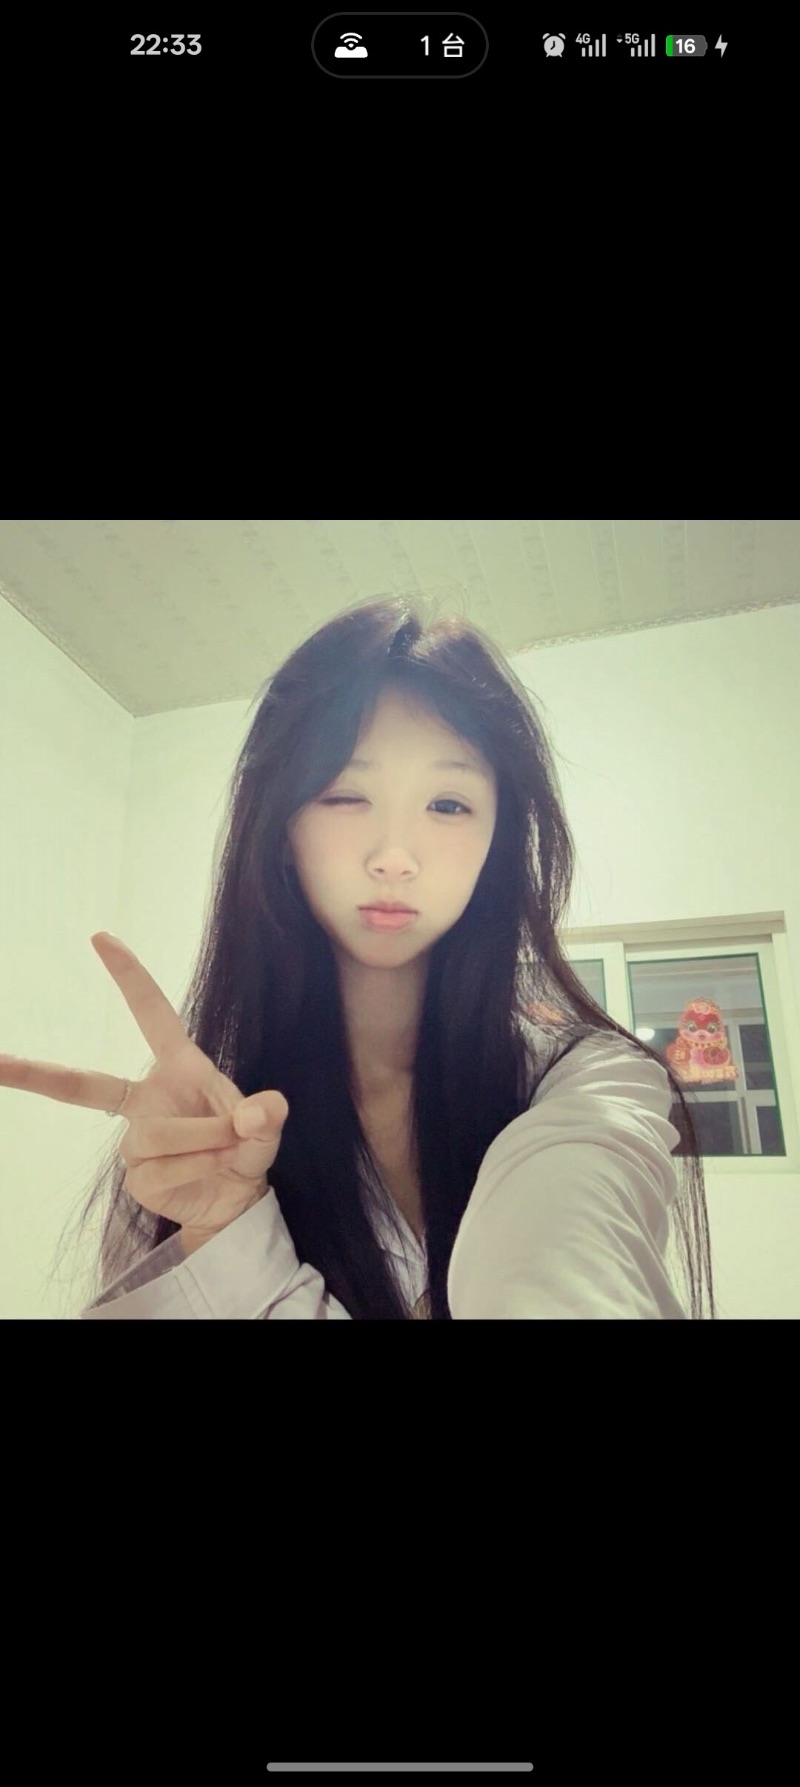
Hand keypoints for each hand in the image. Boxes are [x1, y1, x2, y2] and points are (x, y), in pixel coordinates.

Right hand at [0, 932, 288, 1243]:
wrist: (236, 1199)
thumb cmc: (245, 1145)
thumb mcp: (267, 1126)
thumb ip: (267, 1115)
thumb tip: (255, 1114)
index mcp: (177, 1067)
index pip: (151, 1013)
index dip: (128, 976)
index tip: (102, 939)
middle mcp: (146, 1098)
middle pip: (83, 1085)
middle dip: (35, 1074)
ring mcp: (135, 1138)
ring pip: (158, 1135)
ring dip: (203, 1143)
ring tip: (228, 1150)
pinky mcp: (134, 1173)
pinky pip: (161, 1169)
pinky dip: (195, 1170)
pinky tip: (207, 1174)